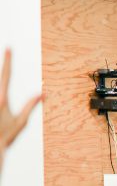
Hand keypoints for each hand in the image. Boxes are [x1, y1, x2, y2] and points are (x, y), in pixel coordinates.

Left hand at [0, 48, 41, 168]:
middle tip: (7, 49)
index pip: (6, 76)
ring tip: (7, 78)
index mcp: (2, 99)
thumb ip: (30, 106)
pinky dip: (1, 97)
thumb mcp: (21, 122)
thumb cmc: (5, 136)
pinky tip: (2, 102)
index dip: (8, 62)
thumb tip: (42, 94)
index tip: (9, 49)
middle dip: (4, 64)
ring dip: (3, 81)